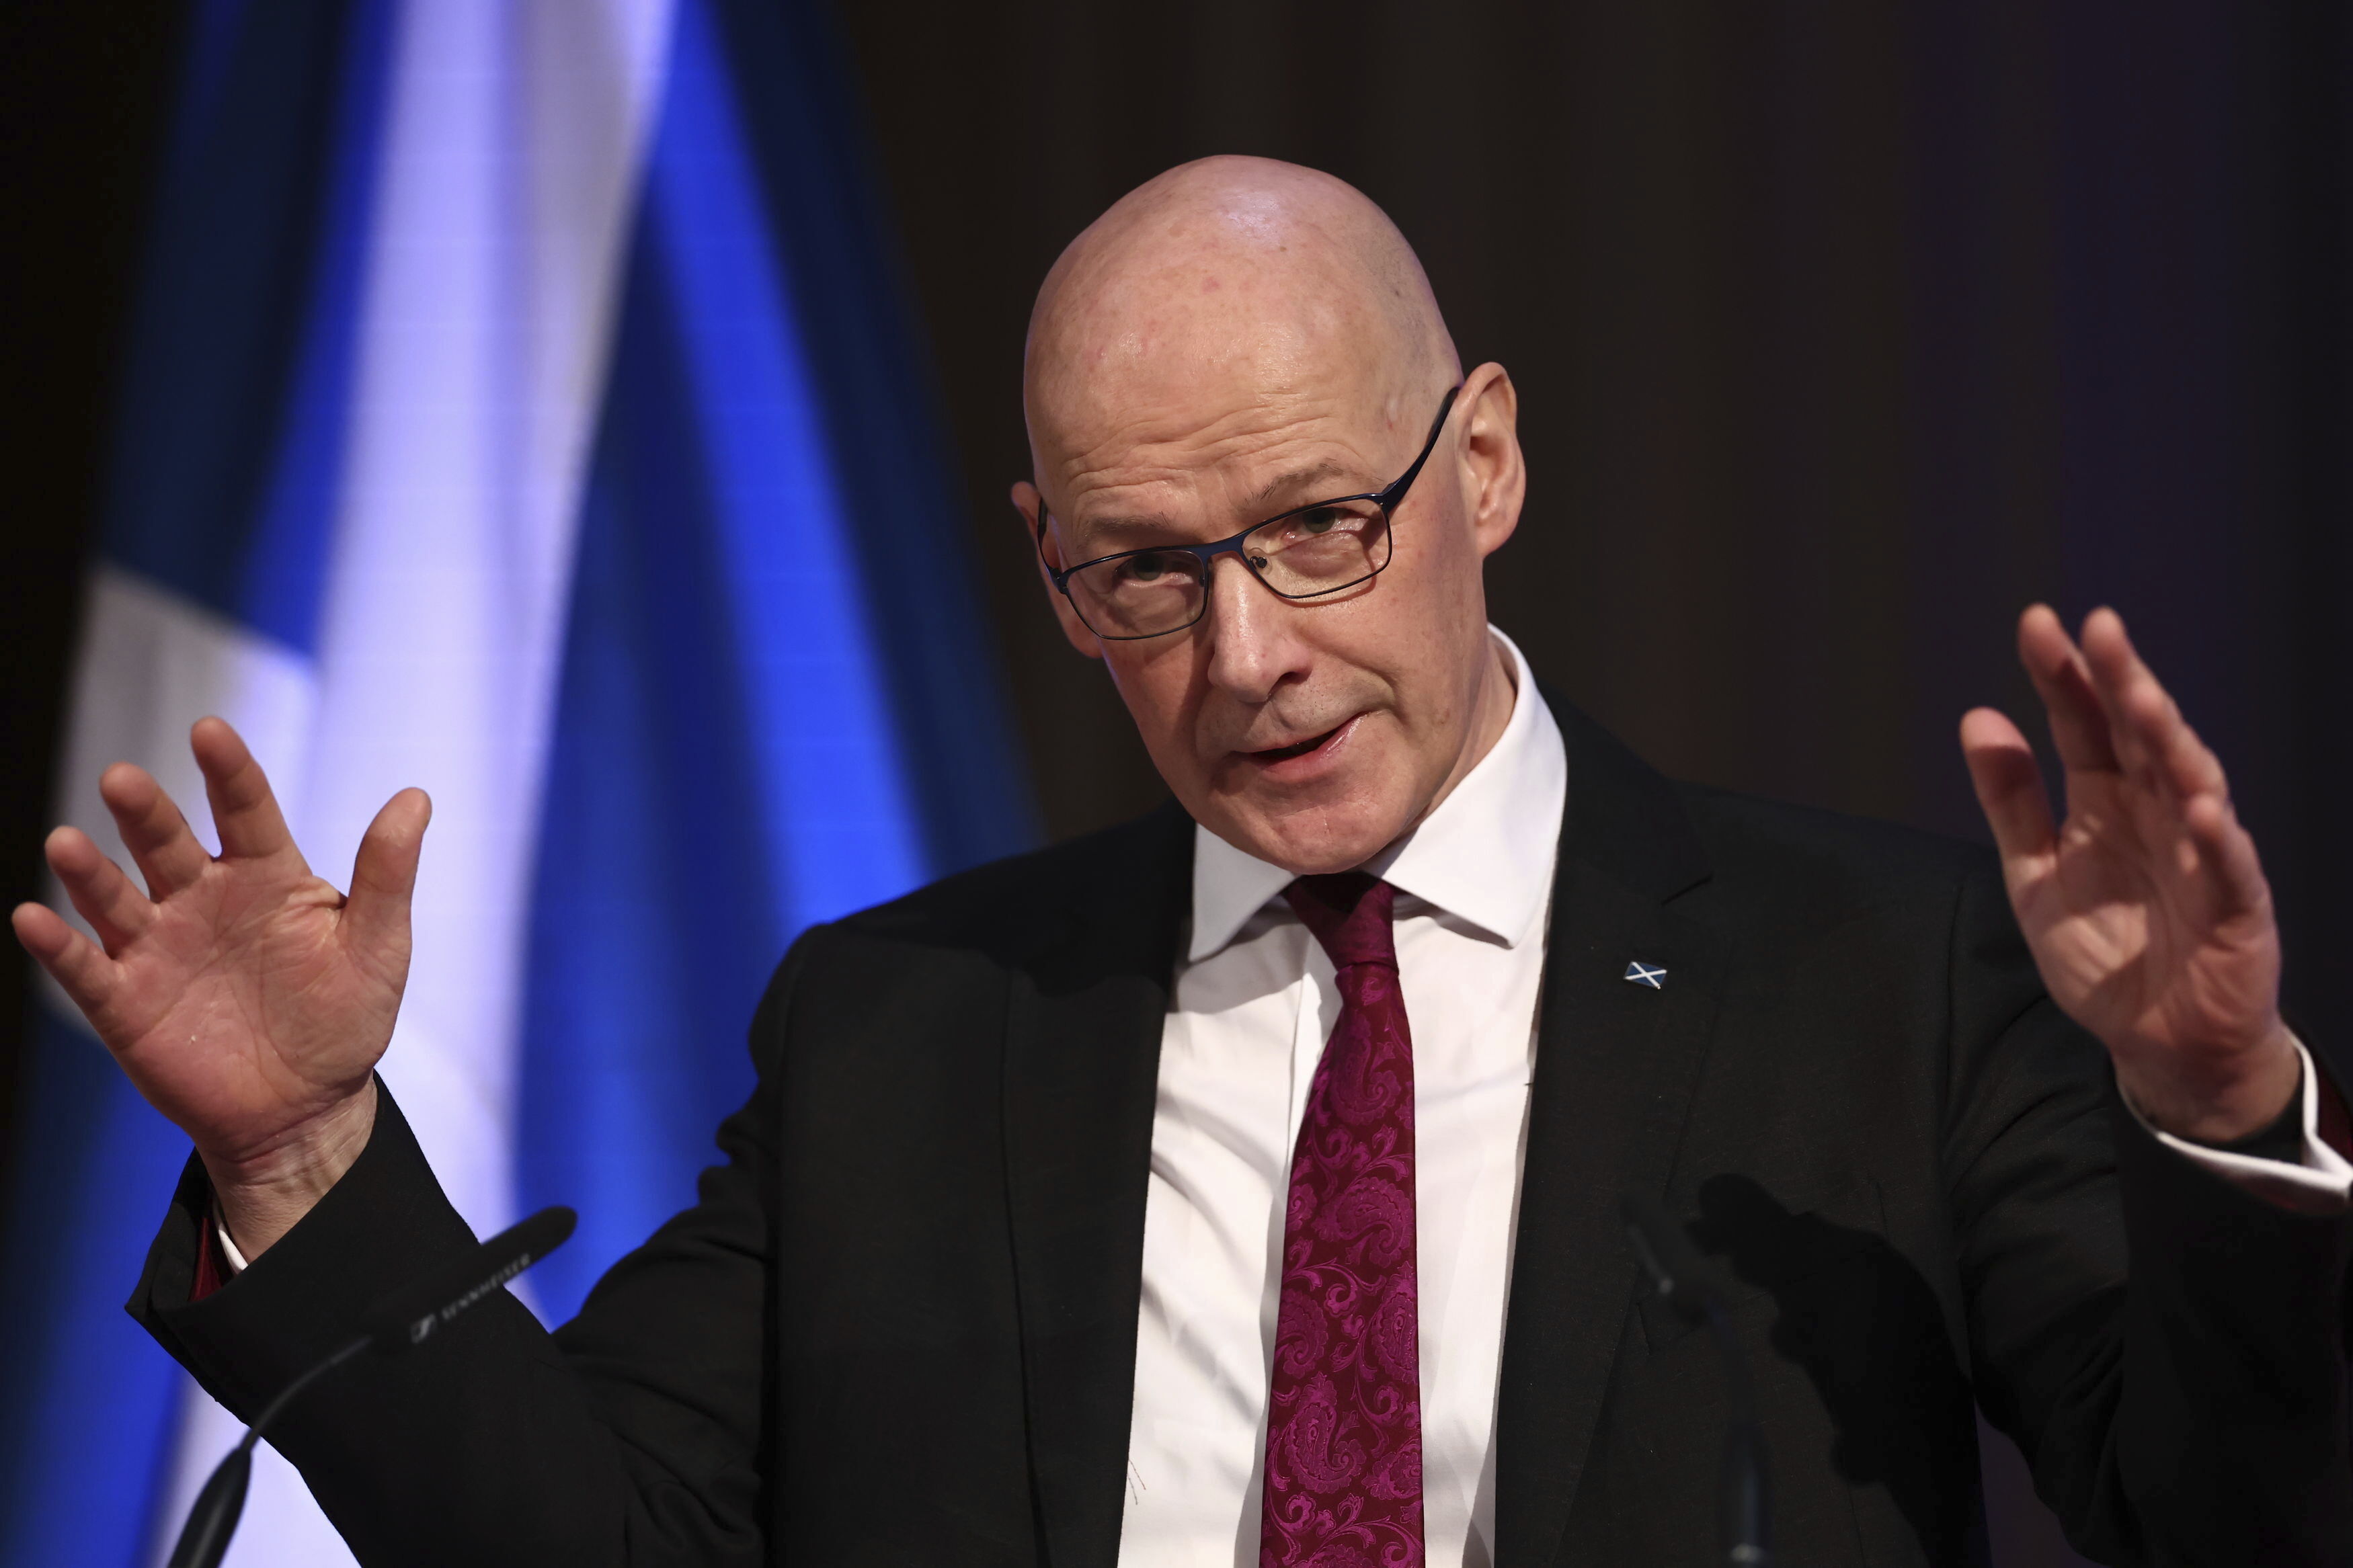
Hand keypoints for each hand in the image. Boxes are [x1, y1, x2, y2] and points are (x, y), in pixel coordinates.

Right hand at [10, 718, 428, 1254]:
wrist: (306, 1109)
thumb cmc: (344, 1019)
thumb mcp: (378, 945)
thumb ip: (388, 872)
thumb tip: (417, 796)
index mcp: (266, 875)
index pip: (245, 810)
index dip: (228, 771)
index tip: (209, 730)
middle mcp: (203, 898)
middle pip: (167, 843)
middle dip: (145, 811)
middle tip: (123, 779)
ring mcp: (159, 946)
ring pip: (115, 896)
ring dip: (88, 871)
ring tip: (67, 843)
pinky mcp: (125, 1000)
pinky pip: (84, 967)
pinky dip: (57, 944)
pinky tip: (32, 917)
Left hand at [1962, 606, 2297, 1142]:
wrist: (2159, 1042)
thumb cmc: (2107, 953)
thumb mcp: (2036, 876)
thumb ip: (2010, 801)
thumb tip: (1977, 717)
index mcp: (2107, 802)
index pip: (2084, 724)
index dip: (2064, 676)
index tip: (2037, 623)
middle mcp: (2158, 814)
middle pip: (2141, 735)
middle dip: (2123, 681)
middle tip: (2099, 628)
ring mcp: (2201, 855)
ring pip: (2190, 782)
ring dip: (2169, 740)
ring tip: (2143, 698)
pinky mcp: (2236, 907)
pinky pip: (2229, 867)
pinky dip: (2217, 838)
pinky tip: (2200, 806)